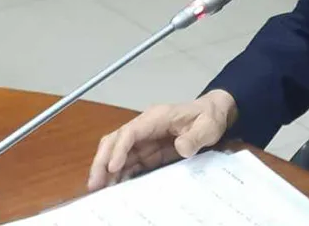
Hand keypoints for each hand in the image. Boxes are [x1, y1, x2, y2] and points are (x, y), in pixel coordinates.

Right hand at [87, 90, 237, 190]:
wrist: (214, 115)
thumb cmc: (209, 117)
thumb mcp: (207, 127)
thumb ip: (195, 137)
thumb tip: (182, 148)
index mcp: (155, 118)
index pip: (130, 132)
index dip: (119, 149)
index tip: (113, 168)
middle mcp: (145, 127)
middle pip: (115, 141)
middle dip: (102, 161)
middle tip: (94, 184)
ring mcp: (144, 139)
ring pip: (117, 153)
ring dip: (107, 171)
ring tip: (100, 191)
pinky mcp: (148, 151)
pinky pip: (129, 163)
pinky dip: (120, 175)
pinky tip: (115, 188)